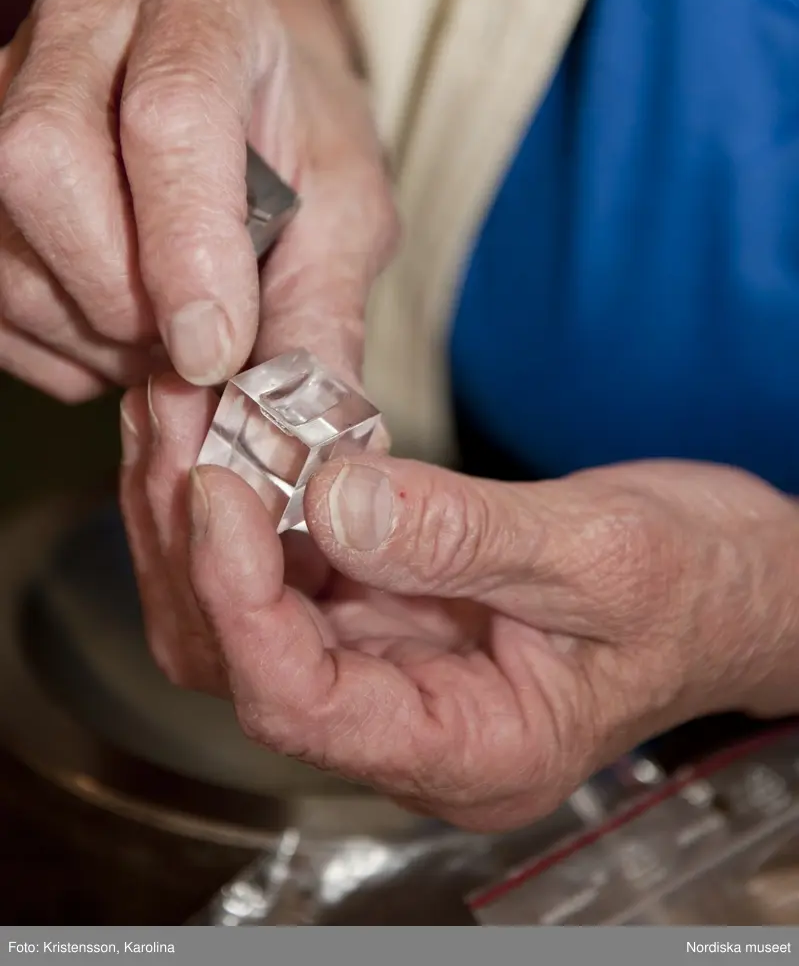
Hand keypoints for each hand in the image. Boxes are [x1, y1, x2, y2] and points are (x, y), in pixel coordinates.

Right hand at [0, 0, 395, 400]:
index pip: (170, 114)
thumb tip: (297, 423)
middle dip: (116, 293)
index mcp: (202, 4)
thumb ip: (321, 308)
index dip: (186, 249)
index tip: (213, 352)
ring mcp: (8, 79)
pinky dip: (44, 344)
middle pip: (42, 160)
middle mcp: (85, 20)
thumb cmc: (298, 150)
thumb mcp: (345, 213)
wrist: (245, 105)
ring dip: (81, 329)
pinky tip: (110, 340)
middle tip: (188, 348)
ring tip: (159, 343)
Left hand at [121, 375, 798, 829]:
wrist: (735, 581)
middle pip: (246, 662)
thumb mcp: (597, 552)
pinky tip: (237, 428)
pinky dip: (249, 499)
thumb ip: (464, 535)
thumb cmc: (698, 587)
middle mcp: (407, 723)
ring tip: (187, 409)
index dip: (241, 597)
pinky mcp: (388, 610)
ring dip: (203, 513)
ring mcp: (391, 667)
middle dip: (195, 542)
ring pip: (245, 615)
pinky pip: (285, 568)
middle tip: (179, 420)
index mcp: (468, 748)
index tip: (218, 484)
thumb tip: (331, 495)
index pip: (304, 703)